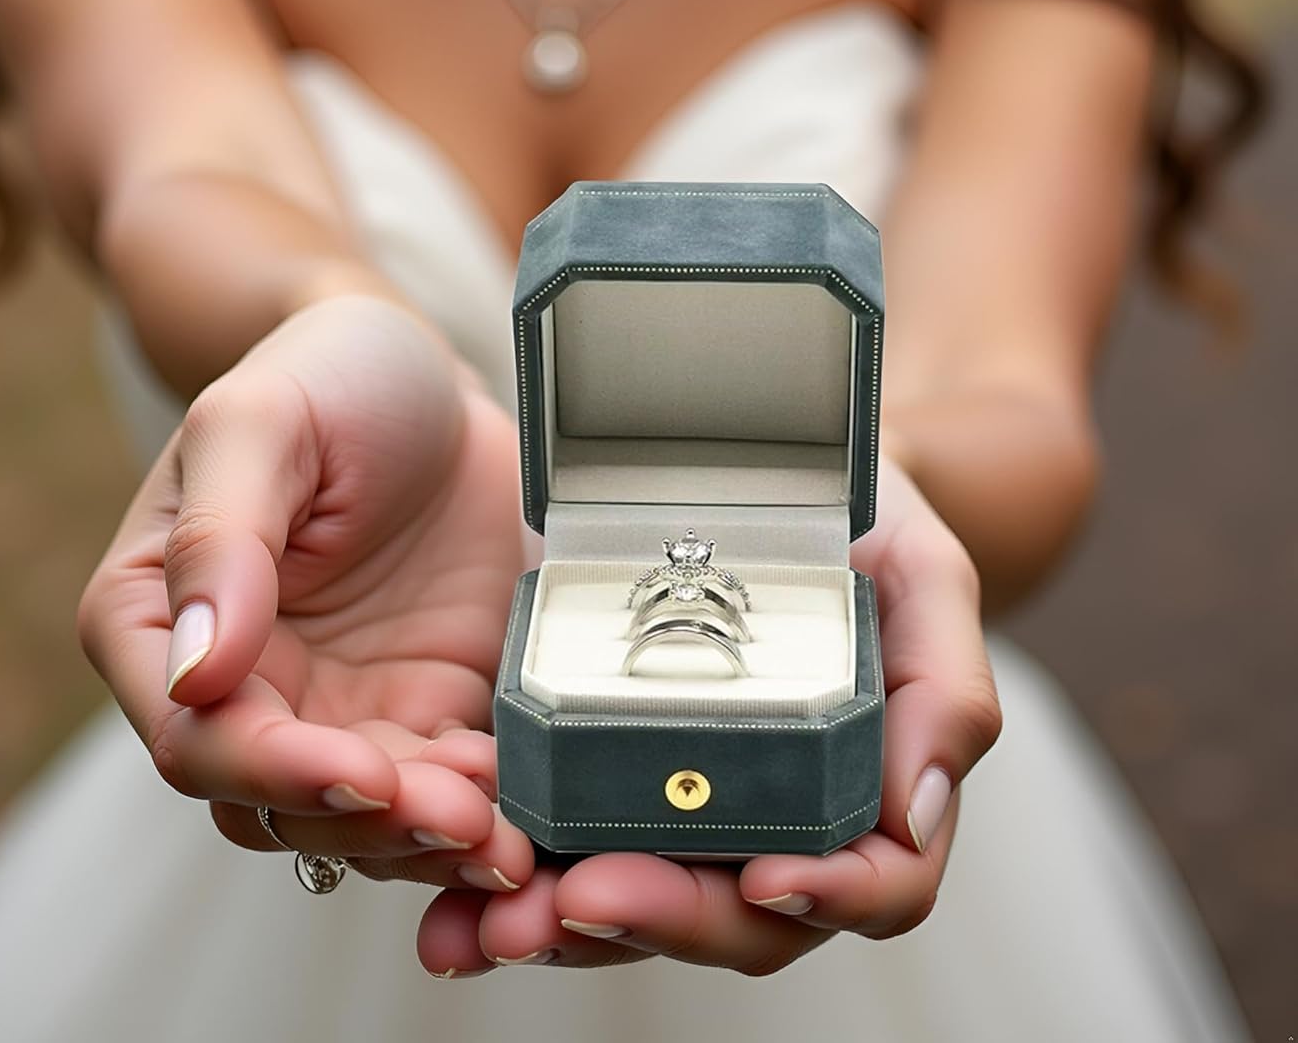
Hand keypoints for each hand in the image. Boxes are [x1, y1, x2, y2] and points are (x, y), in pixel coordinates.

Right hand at [77, 293, 539, 895]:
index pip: (195, 737)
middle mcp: (240, 685)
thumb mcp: (258, 423)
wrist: (422, 374)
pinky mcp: (423, 704)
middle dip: (370, 823)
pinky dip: (485, 811)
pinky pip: (445, 784)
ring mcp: (334, 704)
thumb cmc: (323, 375)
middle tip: (456, 817)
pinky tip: (532, 810)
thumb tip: (198, 672)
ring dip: (429, 839)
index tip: (359, 769)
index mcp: (159, 624)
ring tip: (504, 835)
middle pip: (280, 802)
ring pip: (363, 818)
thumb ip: (221, 539)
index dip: (274, 770)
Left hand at [412, 451, 1001, 976]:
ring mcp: (673, 798)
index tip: (774, 877)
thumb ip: (943, 683)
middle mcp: (767, 813)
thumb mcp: (921, 570)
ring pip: (629, 899)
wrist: (759, 464)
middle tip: (587, 898)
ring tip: (495, 921)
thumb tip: (919, 813)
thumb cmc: (856, 519)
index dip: (832, 897)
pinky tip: (448, 890)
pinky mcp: (588, 761)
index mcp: (860, 785)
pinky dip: (501, 879)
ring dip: (563, 927)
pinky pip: (553, 838)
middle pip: (731, 914)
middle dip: (662, 917)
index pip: (871, 882)